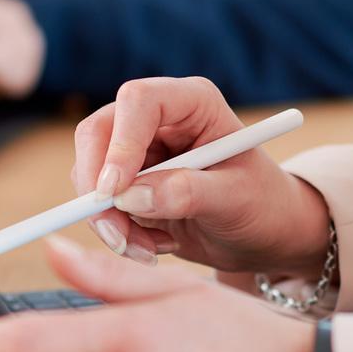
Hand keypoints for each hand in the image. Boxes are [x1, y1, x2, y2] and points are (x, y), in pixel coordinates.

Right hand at [71, 77, 330, 277]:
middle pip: (98, 133)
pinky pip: (98, 203)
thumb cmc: (262, 206)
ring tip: (149, 250)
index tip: (114, 191)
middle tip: (116, 235)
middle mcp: (157, 119)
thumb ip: (188, 193)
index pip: (139, 102)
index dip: (120, 143)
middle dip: (99, 188)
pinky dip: (116, 231)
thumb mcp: (236, 200)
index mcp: (193, 104)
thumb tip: (132, 196)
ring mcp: (136, 149)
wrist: (261, 234)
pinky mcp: (124, 182)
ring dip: (109, 220)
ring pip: (90, 173)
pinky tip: (152, 246)